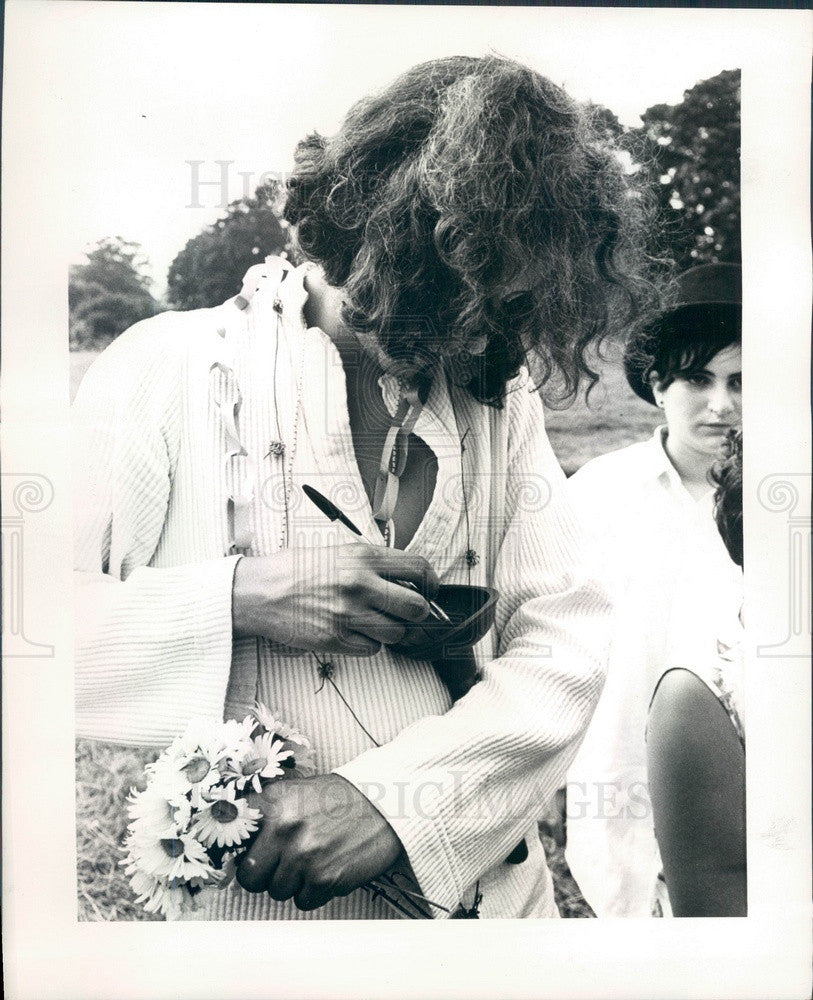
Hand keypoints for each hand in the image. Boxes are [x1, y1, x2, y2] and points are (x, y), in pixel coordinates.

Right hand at [232, 544, 437, 654]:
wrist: (259, 591)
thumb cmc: (296, 569)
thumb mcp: (338, 551)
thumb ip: (374, 562)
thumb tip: (409, 578)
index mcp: (364, 556)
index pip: (419, 568)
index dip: (431, 582)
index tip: (429, 590)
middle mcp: (360, 583)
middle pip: (417, 607)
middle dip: (418, 613)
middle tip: (409, 614)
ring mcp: (348, 613)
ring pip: (398, 633)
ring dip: (393, 631)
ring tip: (376, 623)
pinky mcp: (335, 639)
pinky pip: (373, 649)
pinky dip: (369, 644)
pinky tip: (354, 632)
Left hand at [235, 774, 402, 909]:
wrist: (386, 804)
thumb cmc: (341, 799)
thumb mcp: (297, 792)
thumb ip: (267, 813)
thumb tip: (239, 843)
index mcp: (273, 802)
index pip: (233, 837)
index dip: (239, 851)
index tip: (246, 855)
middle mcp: (283, 828)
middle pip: (249, 876)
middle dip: (263, 874)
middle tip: (282, 863)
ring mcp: (303, 855)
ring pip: (277, 891)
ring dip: (292, 883)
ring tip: (313, 860)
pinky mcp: (325, 878)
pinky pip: (303, 901)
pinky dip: (314, 892)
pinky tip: (328, 868)